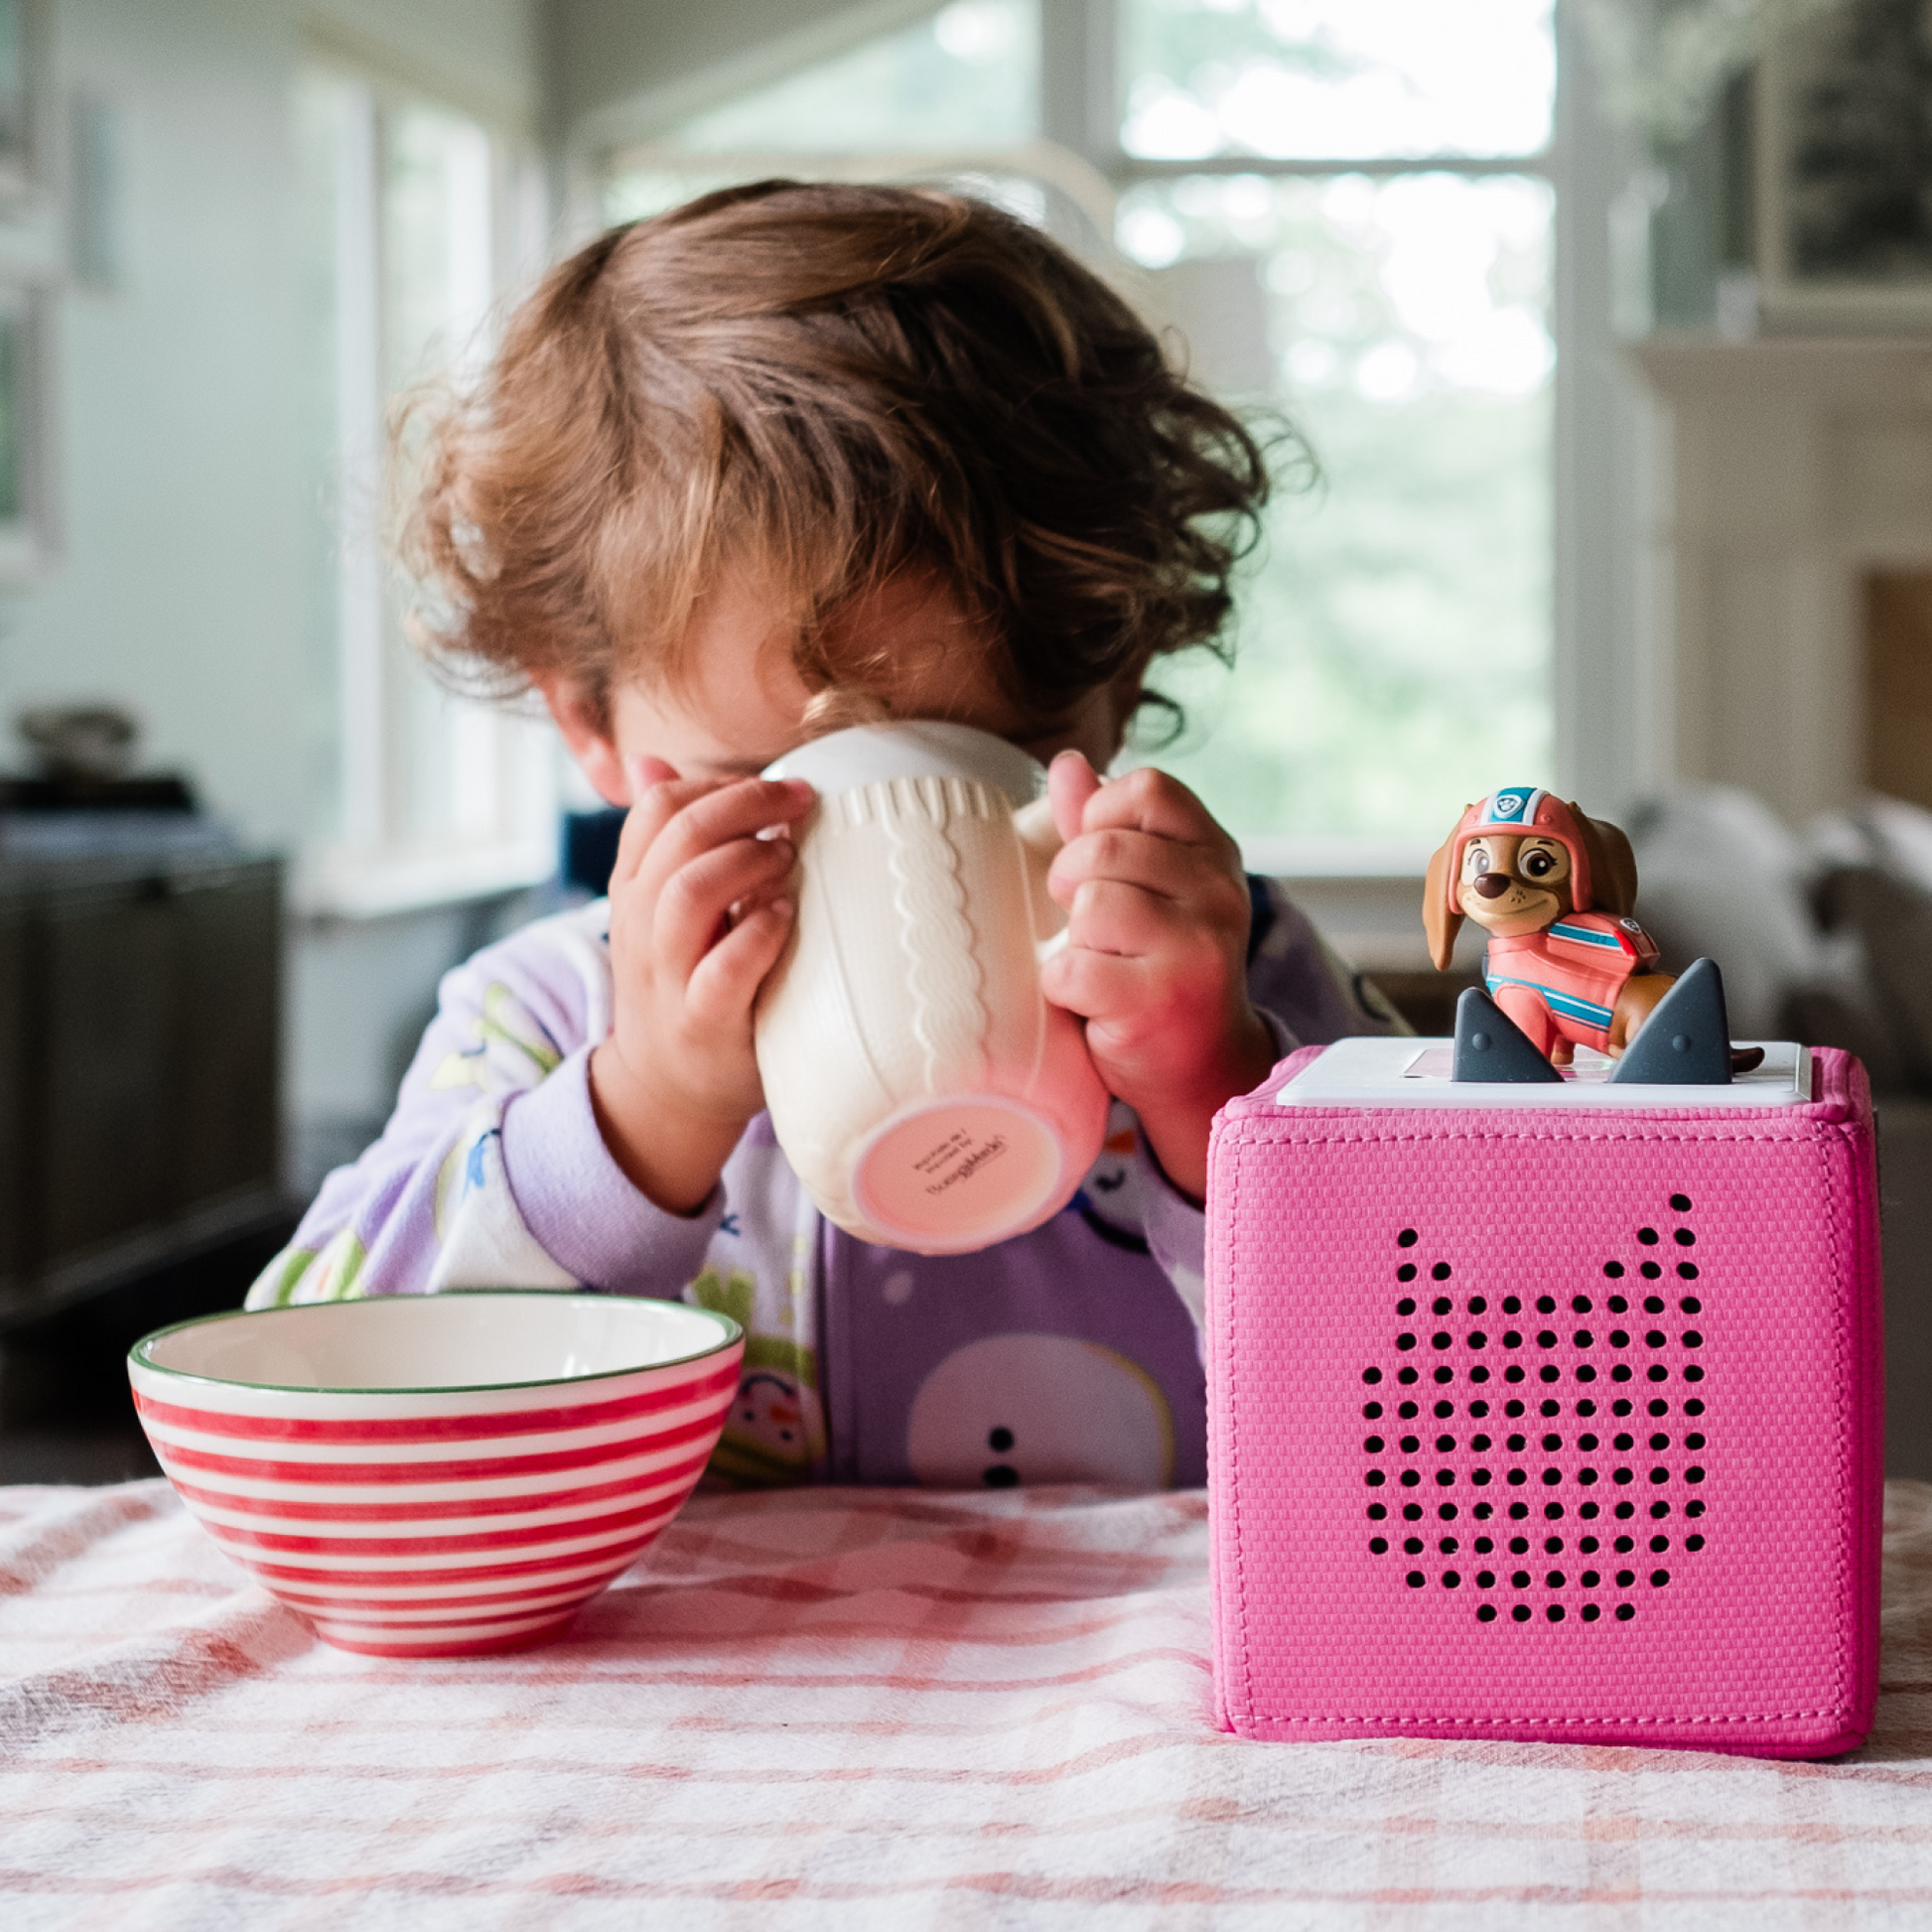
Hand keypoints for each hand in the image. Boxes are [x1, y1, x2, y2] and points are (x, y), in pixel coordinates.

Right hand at [589, 755, 814, 1214]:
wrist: (665, 1091)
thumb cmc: (685, 984)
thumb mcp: (663, 911)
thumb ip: (667, 842)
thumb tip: (651, 760)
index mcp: (634, 890)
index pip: (656, 807)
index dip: (718, 783)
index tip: (774, 789)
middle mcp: (641, 927)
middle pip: (676, 837)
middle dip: (743, 805)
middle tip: (800, 804)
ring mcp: (668, 977)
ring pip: (688, 893)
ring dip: (748, 861)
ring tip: (790, 859)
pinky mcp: (702, 1023)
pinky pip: (722, 970)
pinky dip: (757, 934)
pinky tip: (784, 916)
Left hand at [1039, 751, 1276, 1203]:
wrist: (1203, 1069)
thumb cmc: (1163, 968)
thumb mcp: (1150, 887)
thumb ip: (1105, 824)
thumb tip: (1068, 763)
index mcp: (1216, 853)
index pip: (1146, 790)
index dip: (1102, 816)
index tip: (1101, 861)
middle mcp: (1218, 894)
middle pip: (1105, 848)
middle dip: (1072, 881)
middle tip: (1087, 923)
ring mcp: (1194, 948)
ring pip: (1090, 904)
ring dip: (1075, 938)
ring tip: (1100, 962)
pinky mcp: (1157, 1000)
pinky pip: (1073, 966)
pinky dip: (1065, 987)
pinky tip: (1095, 1001)